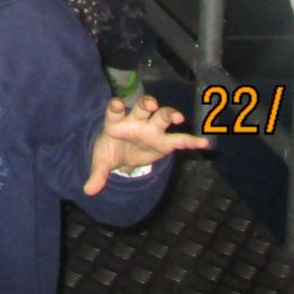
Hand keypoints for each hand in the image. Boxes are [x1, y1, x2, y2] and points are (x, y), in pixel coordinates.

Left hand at [85, 94, 207, 194]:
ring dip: (169, 114)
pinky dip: (192, 141)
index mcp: (116, 123)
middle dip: (147, 104)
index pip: (114, 111)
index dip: (116, 106)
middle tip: (152, 103)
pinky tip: (204, 143)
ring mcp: (152, 130)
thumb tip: (88, 190)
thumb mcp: (101, 162)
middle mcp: (136, 122)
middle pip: (142, 108)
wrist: (122, 153)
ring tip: (178, 117)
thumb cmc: (110, 150)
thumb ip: (97, 174)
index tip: (118, 103)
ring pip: (162, 117)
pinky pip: (180, 140)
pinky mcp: (165, 142)